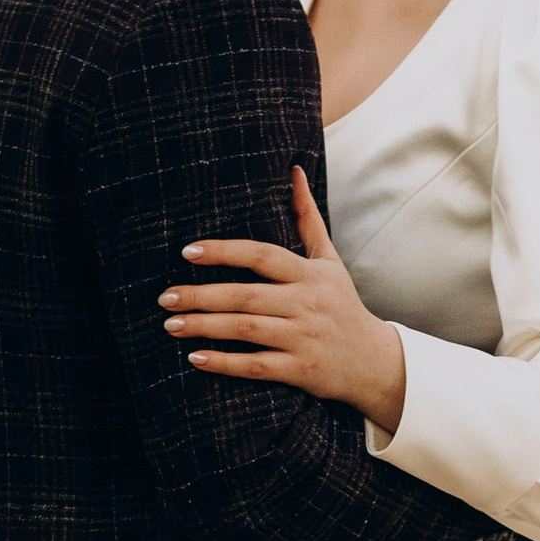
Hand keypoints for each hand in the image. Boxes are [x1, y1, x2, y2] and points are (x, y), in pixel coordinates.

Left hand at [159, 169, 408, 433]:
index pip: (261, 256)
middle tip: (164, 297)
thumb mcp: (330, 261)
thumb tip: (293, 170)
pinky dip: (225, 363)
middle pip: (246, 295)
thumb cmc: (343, 306)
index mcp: (309, 274)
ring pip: (246, 330)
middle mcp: (306, 303)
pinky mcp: (301, 370)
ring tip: (171, 324)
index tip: (188, 252)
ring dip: (205, 327)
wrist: (375, 362)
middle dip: (201, 296)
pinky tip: (195, 359)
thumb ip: (307, 218)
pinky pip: (256, 366)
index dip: (224, 252)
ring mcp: (303, 338)